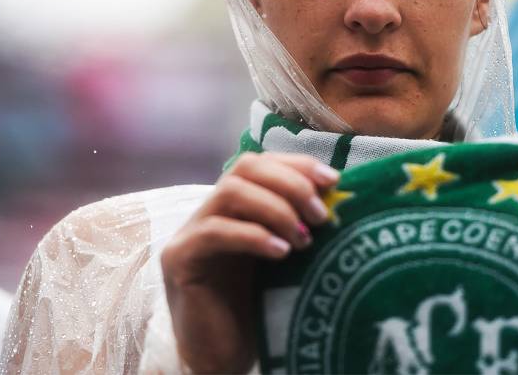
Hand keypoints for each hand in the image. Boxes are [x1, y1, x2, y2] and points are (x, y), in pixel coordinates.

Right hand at [160, 152, 338, 373]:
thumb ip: (298, 223)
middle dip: (290, 184)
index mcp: (234, 207)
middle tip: (321, 215)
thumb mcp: (285, 256)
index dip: (297, 165)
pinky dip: (252, 236)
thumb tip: (338, 194)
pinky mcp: (180, 259)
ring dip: (275, 208)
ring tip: (304, 239)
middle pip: (245, 167)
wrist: (224, 354)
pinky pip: (214, 232)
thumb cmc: (260, 306)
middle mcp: (209, 211)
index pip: (261, 163)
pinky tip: (280, 252)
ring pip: (230, 192)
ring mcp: (190, 233)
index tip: (333, 180)